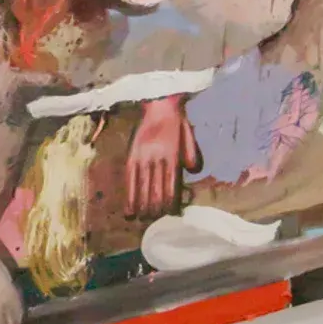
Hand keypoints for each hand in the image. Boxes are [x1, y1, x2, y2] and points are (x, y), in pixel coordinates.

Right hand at [125, 96, 200, 217]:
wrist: (159, 103)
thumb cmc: (177, 123)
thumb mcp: (189, 138)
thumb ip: (192, 156)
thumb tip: (191, 173)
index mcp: (173, 155)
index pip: (172, 186)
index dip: (171, 202)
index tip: (171, 214)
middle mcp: (157, 158)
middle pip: (156, 190)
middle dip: (157, 208)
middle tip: (157, 220)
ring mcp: (142, 158)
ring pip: (142, 188)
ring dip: (143, 206)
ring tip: (143, 219)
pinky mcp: (131, 156)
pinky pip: (130, 181)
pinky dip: (130, 197)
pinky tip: (129, 211)